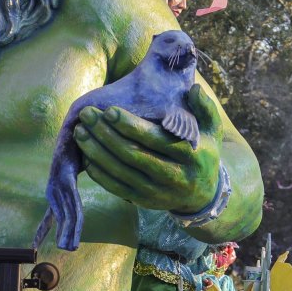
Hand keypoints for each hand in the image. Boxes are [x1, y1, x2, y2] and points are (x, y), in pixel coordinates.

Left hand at [74, 85, 223, 213]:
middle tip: (86, 115)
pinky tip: (86, 156)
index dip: (130, 126)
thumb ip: (205, 108)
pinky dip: (99, 172)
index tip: (109, 110)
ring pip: (121, 171)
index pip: (155, 139)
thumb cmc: (203, 153)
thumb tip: (194, 88)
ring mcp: (157, 192)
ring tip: (80, 132)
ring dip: (96, 152)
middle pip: (133, 155)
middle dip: (106, 134)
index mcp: (190, 155)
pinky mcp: (144, 201)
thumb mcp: (212, 130)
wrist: (203, 194)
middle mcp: (174, 176)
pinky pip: (117, 188)